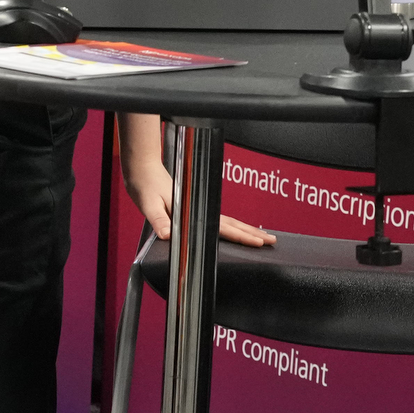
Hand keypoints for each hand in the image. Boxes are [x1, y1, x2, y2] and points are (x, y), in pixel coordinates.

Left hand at [123, 141, 273, 250]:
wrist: (141, 170)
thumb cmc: (144, 185)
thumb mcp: (149, 204)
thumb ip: (159, 220)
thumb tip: (167, 234)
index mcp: (193, 209)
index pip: (222, 226)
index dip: (241, 235)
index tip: (259, 242)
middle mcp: (199, 208)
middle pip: (232, 223)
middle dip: (253, 233)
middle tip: (272, 241)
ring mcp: (199, 207)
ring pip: (228, 221)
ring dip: (246, 229)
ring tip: (263, 236)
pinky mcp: (194, 207)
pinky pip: (218, 219)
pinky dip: (232, 226)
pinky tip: (237, 230)